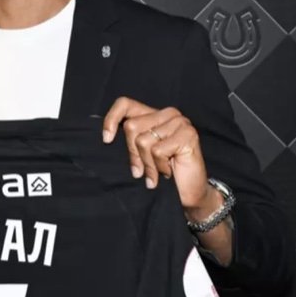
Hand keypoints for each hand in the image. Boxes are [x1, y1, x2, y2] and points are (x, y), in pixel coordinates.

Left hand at [101, 97, 213, 213]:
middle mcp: (167, 114)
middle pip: (131, 126)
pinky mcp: (188, 134)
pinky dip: (159, 167)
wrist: (189, 192)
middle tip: (143, 170)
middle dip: (133, 153)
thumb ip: (130, 141)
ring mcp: (179, 122)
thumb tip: (107, 138)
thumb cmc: (163, 173)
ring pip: (143, 140)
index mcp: (153, 115)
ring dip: (148, 163)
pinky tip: (168, 171)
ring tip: (158, 171)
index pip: (125, 104)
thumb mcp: (141, 154)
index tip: (106, 140)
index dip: (111, 119)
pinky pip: (157, 150)